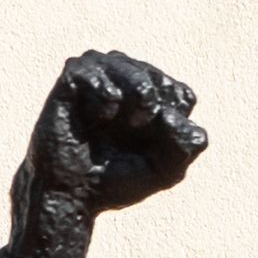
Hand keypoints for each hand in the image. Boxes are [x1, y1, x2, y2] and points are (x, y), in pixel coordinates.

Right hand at [11, 49, 206, 257]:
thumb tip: (168, 113)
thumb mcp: (166, 170)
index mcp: (153, 101)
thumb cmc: (114, 180)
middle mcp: (126, 82)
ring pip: (124, 61)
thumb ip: (188, 144)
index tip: (151, 148)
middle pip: (157, 79)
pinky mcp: (70, 80)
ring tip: (119, 118)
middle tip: (136, 130)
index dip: (172, 122)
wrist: (70, 195)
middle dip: (154, 107)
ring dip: (134, 90)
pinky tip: (98, 116)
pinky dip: (102, 93)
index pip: (181, 95)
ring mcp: (97, 77)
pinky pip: (90, 67)